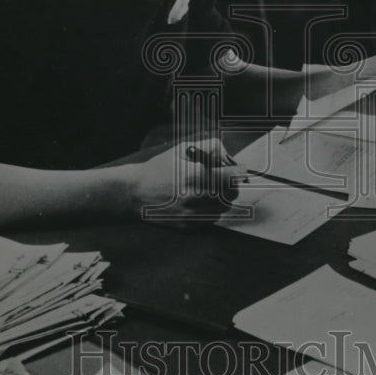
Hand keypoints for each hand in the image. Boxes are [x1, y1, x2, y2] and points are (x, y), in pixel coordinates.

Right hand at [125, 138, 241, 227]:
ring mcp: (192, 215)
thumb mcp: (184, 149)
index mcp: (196, 176)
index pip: (232, 176)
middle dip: (231, 183)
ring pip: (224, 207)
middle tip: (225, 177)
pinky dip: (212, 209)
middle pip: (232, 193)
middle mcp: (196, 198)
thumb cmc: (160, 168)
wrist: (135, 192)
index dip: (239, 170)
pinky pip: (212, 219)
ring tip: (209, 187)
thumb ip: (210, 147)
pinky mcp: (188, 226)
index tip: (240, 168)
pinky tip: (200, 199)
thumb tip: (228, 155)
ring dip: (222, 197)